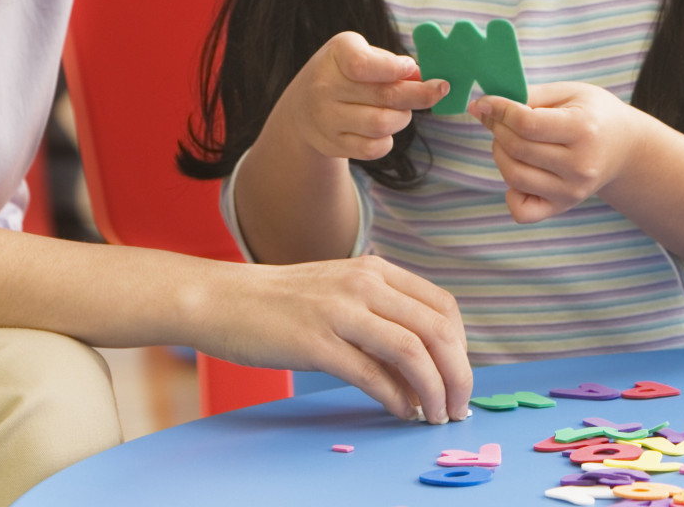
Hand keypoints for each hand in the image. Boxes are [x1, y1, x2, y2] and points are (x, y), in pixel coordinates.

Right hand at [199, 256, 473, 424]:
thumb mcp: (340, 291)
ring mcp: (340, 312)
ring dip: (434, 390)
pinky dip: (397, 399)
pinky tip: (402, 411)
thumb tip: (424, 363)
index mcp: (376, 270)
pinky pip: (373, 376)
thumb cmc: (282, 302)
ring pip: (412, 353)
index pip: (443, 306)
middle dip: (458, 374)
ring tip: (436, 414)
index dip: (461, 345)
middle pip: (437, 331)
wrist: (222, 299)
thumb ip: (381, 315)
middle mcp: (364, 285)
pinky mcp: (316, 343)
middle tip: (459, 405)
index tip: (458, 373)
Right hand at [269, 31, 447, 161]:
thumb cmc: (344, 73)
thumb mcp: (360, 53)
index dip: (394, 69)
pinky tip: (386, 128)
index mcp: (336, 55)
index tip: (412, 68)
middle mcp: (324, 86)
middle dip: (421, 95)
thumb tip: (422, 77)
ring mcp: (326, 119)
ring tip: (402, 109)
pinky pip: (374, 149)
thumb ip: (389, 62)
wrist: (302, 107)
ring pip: (382, 124)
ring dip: (404, 117)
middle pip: (385, 96)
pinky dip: (389, 139)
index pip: (363, 65)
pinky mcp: (333, 145)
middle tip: (439, 90)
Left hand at [469, 82, 642, 222]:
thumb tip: (482, 106)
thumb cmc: (593, 114)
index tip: (485, 103)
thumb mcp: (569, 93)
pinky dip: (511, 193)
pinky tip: (521, 171)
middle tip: (499, 118)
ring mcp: (572, 190)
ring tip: (509, 140)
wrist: (625, 148)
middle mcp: (580, 165)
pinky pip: (521, 211)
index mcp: (584, 129)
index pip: (526, 123)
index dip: (499, 110)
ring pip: (513, 176)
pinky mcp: (563, 206)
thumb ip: (529, 95)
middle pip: (517, 149)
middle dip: (497, 129)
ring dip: (500, 154)